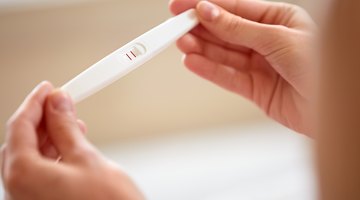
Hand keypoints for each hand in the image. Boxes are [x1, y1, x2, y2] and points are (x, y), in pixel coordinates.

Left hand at [1, 82, 143, 199]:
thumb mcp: (87, 158)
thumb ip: (66, 128)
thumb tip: (58, 103)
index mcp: (23, 175)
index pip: (20, 127)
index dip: (35, 102)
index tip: (48, 88)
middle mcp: (18, 190)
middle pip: (22, 142)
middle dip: (42, 119)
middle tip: (60, 102)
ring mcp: (29, 199)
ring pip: (31, 157)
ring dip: (50, 136)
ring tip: (71, 122)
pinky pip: (39, 172)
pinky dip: (54, 154)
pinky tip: (70, 146)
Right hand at [170, 0, 316, 134]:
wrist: (337, 110)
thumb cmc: (322, 68)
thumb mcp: (278, 39)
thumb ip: (240, 29)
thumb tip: (210, 13)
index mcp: (278, 19)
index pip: (235, 8)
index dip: (207, 5)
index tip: (182, 5)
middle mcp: (267, 41)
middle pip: (226, 31)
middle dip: (201, 28)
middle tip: (177, 26)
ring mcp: (260, 65)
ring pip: (224, 54)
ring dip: (202, 48)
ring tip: (181, 43)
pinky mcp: (255, 88)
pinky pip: (227, 76)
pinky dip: (209, 69)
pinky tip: (193, 61)